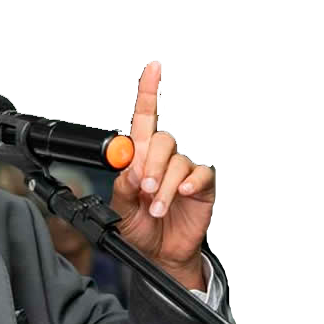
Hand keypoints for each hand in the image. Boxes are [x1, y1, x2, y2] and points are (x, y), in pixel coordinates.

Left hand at [111, 60, 215, 289]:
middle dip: (151, 164)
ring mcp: (184, 170)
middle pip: (161, 140)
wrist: (159, 254)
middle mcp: (163, 159)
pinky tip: (182, 193)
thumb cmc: (139, 228)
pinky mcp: (202, 185)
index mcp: (140, 158)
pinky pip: (201, 174)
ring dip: (165, 185)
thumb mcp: (120, 208)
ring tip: (156, 207)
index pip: (143, 118)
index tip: (152, 69)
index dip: (147, 92)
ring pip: (177, 161)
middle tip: (145, 188)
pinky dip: (189, 183)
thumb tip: (130, 166)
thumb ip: (122, 184)